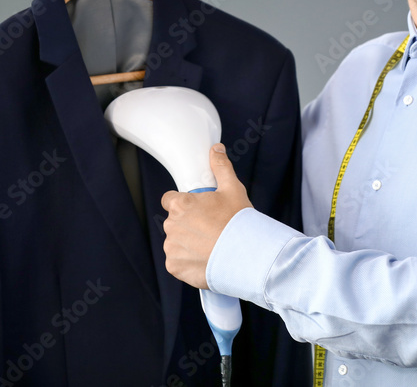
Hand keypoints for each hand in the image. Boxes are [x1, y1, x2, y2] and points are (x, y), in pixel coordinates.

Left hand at [161, 144, 251, 288]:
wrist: (247, 256)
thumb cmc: (239, 221)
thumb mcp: (232, 188)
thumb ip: (220, 166)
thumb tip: (216, 149)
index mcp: (180, 204)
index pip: (169, 200)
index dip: (182, 204)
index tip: (197, 210)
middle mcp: (171, 225)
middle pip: (174, 221)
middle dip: (187, 224)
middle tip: (209, 228)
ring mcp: (171, 247)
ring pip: (176, 242)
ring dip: (187, 243)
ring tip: (210, 246)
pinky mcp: (174, 267)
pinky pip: (177, 262)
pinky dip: (188, 262)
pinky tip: (205, 259)